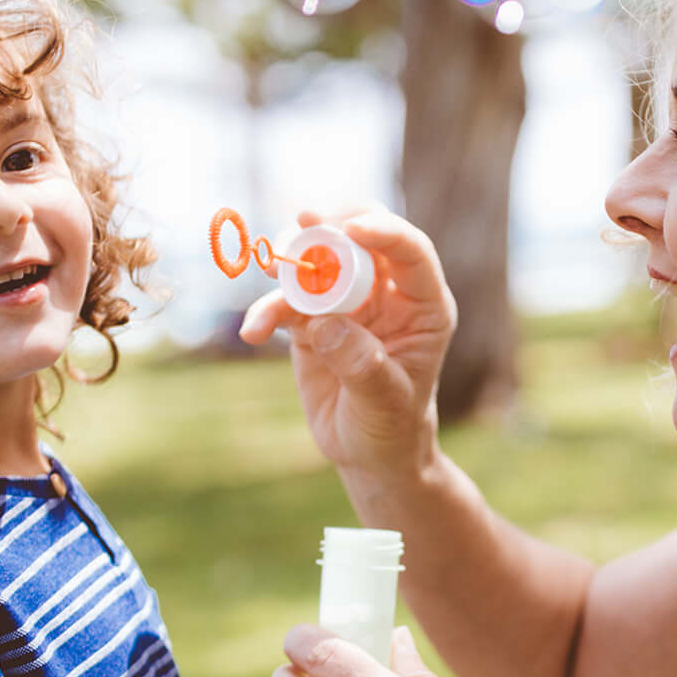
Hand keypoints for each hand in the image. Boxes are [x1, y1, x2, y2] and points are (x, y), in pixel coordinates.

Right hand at [237, 209, 453, 484]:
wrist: (367, 453)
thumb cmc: (391, 426)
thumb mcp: (385, 402)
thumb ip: (361, 363)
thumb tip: (326, 323)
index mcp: (422, 305)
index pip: (410, 251)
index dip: (384, 232)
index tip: (351, 230)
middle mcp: (386, 294)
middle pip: (361, 237)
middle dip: (333, 226)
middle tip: (305, 223)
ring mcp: (347, 304)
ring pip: (319, 261)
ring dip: (293, 260)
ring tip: (271, 269)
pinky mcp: (312, 320)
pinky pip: (287, 302)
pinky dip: (268, 310)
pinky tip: (253, 331)